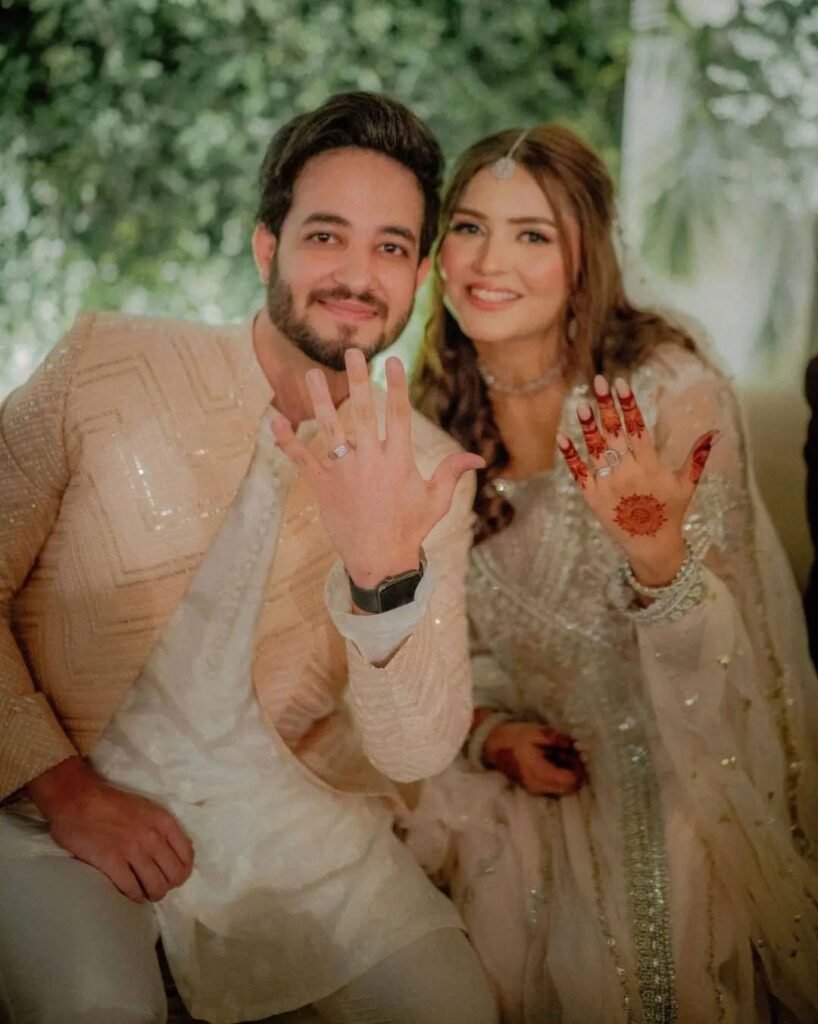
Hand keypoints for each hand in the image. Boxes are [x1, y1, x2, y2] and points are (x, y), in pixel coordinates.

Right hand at [26, 756, 193, 902]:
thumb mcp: (147, 809)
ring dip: (152, 894)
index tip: (172, 876)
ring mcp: (132, 849)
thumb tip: (176, 853)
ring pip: (156, 887)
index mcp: (163, 821)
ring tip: (145, 893)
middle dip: (168, 885)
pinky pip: (131, 889)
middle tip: (156, 886)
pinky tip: (130, 893)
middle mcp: (152, 836)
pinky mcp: (110, 860)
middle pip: (175, 875)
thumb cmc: (111, 803)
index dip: (182, 872)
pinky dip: (133, 896)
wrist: (76, 798)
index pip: (187, 857)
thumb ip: (163, 829)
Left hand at [271, 349, 484, 587]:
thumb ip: (452, 472)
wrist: (380, 561)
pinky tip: (275, 420)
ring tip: (310, 374)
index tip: (392, 360)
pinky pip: (302, 460)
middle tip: (351, 351)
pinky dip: (287, 441)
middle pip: (363, 411)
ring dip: (320, 400)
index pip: (398, 414)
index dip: (396, 385)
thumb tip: (479, 458)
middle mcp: (370, 461)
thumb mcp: (436, 500)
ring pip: (330, 429)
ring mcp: (344, 472)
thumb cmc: (410, 529)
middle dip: (358, 379)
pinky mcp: (323, 486)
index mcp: (399, 460)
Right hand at [483, 722, 584, 795]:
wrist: (491, 743)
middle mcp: (539, 786)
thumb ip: (559, 740)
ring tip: (561, 754)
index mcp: (540, 773)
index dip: (579, 768)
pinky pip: (554, 786)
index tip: (577, 753)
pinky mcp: (534, 787)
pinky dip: (559, 775)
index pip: (571, 781)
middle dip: (575, 772)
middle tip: (571, 753)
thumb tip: (579, 745)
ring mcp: (536, 789)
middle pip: (569, 788)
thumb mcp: (537, 732)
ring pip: (563, 789)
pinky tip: (554, 759)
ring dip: (567, 774)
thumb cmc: (514, 736)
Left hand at [557, 375, 717, 585]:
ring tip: (581, 404)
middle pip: (615, 433)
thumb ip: (697, 456)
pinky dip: (571, 456)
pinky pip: (579, 473)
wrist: (651, 545)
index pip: (638, 428)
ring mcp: (609, 485)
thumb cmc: (670, 512)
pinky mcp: (593, 498)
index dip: (628, 404)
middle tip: (598, 382)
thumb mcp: (686, 484)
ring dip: (588, 426)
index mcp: (651, 466)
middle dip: (606, 406)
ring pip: (596, 450)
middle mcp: (628, 473)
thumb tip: (716, 433)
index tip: (620, 383)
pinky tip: (562, 437)